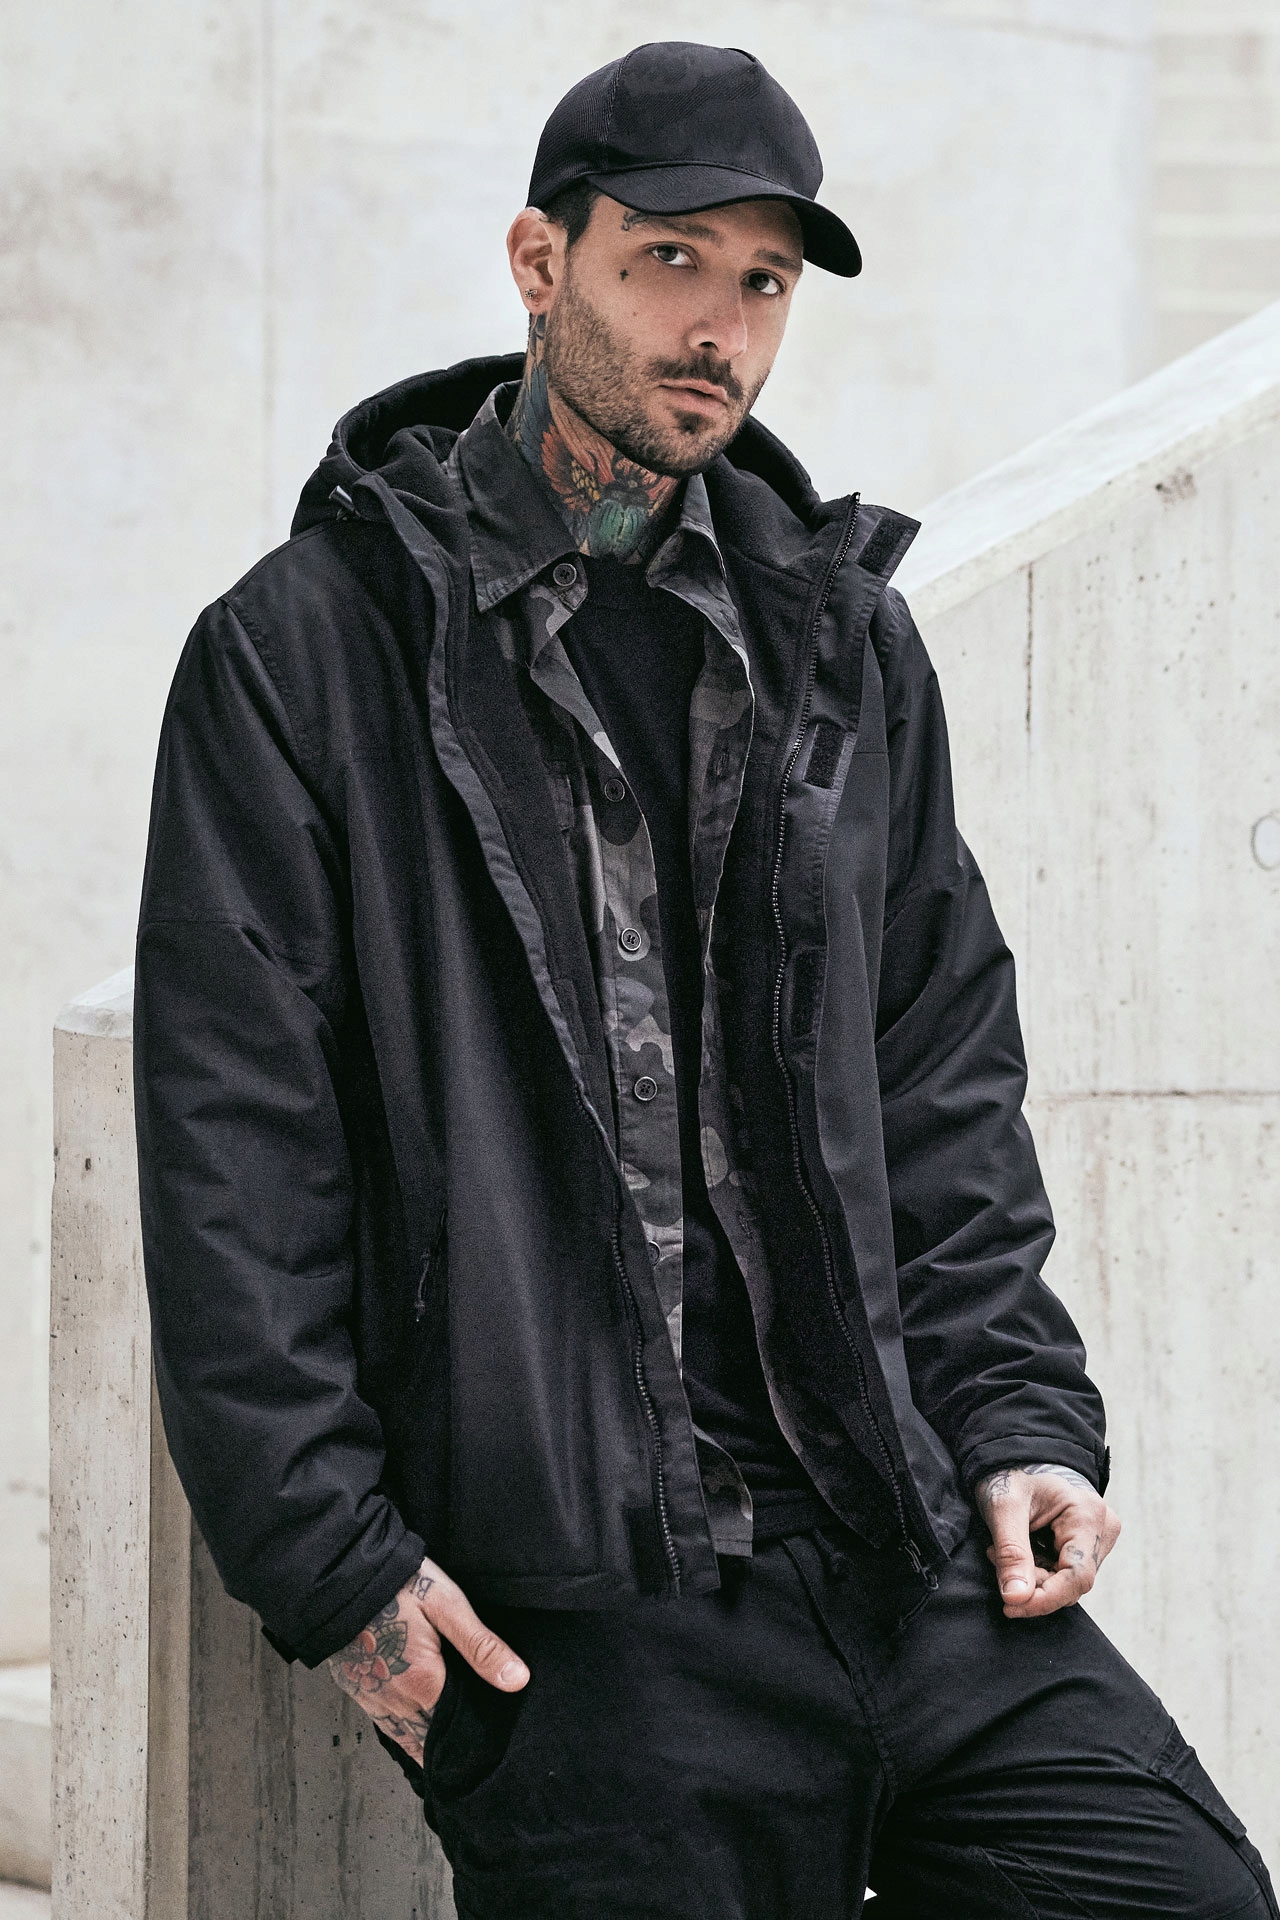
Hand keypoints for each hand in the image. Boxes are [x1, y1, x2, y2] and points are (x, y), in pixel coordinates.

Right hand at [326, 1556, 528, 1763]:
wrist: (343, 1573)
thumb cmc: (399, 1583)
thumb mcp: (447, 1605)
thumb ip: (480, 1646)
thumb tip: (517, 1680)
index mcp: (423, 1682)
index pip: (454, 1729)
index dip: (473, 1738)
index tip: (491, 1748)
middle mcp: (396, 1698)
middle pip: (429, 1739)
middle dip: (449, 1749)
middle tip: (475, 1760)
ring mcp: (371, 1695)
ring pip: (404, 1738)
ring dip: (425, 1749)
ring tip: (447, 1760)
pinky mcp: (355, 1686)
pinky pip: (383, 1725)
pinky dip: (401, 1736)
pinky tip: (412, 1737)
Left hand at [974, 1464, 1120, 1619]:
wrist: (1016, 1454)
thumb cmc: (1011, 1472)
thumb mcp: (1003, 1507)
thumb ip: (1011, 1552)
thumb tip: (1016, 1598)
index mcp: (1087, 1515)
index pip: (1077, 1577)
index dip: (1045, 1599)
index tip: (1010, 1606)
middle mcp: (1102, 1528)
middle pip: (1072, 1582)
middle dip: (1032, 1583)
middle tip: (994, 1559)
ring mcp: (1098, 1536)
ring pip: (1067, 1580)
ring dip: (1031, 1576)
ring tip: (999, 1551)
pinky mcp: (1086, 1542)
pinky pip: (1064, 1571)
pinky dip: (1037, 1569)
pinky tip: (1017, 1551)